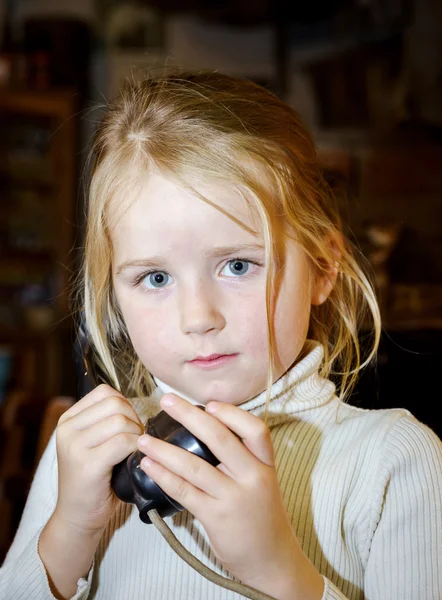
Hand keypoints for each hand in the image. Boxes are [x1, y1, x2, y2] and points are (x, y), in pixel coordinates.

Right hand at [53, 384, 143, 533]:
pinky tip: (133, 460)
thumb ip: (107, 421)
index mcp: (68, 419)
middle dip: (134, 420)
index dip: (125, 405)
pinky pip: (123, 442)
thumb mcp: (93, 443)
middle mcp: (67, 429)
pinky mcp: (87, 464)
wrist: (77, 517)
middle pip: (116, 404)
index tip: (128, 426)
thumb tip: (139, 405)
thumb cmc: (94, 479)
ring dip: (137, 435)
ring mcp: (74, 446)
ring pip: (121, 421)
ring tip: (132, 452)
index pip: (105, 392)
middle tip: (134, 442)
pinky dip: (136, 449)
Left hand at [137, 394, 322, 599]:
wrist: (272, 560)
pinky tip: (149, 466)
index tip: (208, 403)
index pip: (256, 430)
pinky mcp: (217, 518)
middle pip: (221, 439)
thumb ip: (241, 459)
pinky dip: (164, 476)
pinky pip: (185, 492)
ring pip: (195, 466)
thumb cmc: (261, 516)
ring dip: (165, 450)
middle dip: (190, 416)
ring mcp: (234, 498)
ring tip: (144, 439)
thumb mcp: (262, 482)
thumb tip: (206, 431)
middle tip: (167, 400)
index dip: (232, 413)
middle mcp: (253, 477)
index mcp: (266, 465)